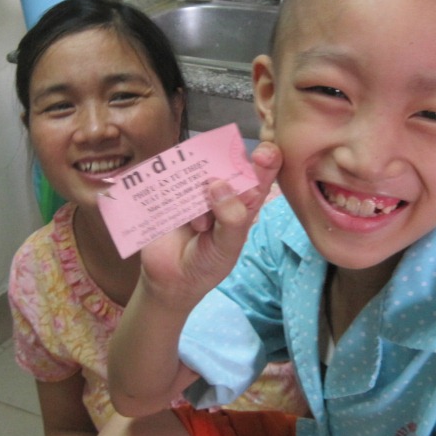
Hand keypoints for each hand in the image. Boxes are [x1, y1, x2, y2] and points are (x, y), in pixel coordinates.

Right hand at [138, 141, 281, 308]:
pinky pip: (171, 178)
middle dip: (227, 162)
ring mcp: (195, 190)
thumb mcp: (228, 246)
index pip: (260, 175)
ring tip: (200, 226)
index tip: (263, 155)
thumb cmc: (208, 263)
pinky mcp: (170, 192)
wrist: (171, 280)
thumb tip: (219, 184)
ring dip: (199, 188)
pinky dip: (175, 190)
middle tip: (217, 183)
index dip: (266, 160)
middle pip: (228, 164)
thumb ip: (232, 218)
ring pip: (199, 169)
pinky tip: (179, 216)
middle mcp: (221, 191)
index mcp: (244, 202)